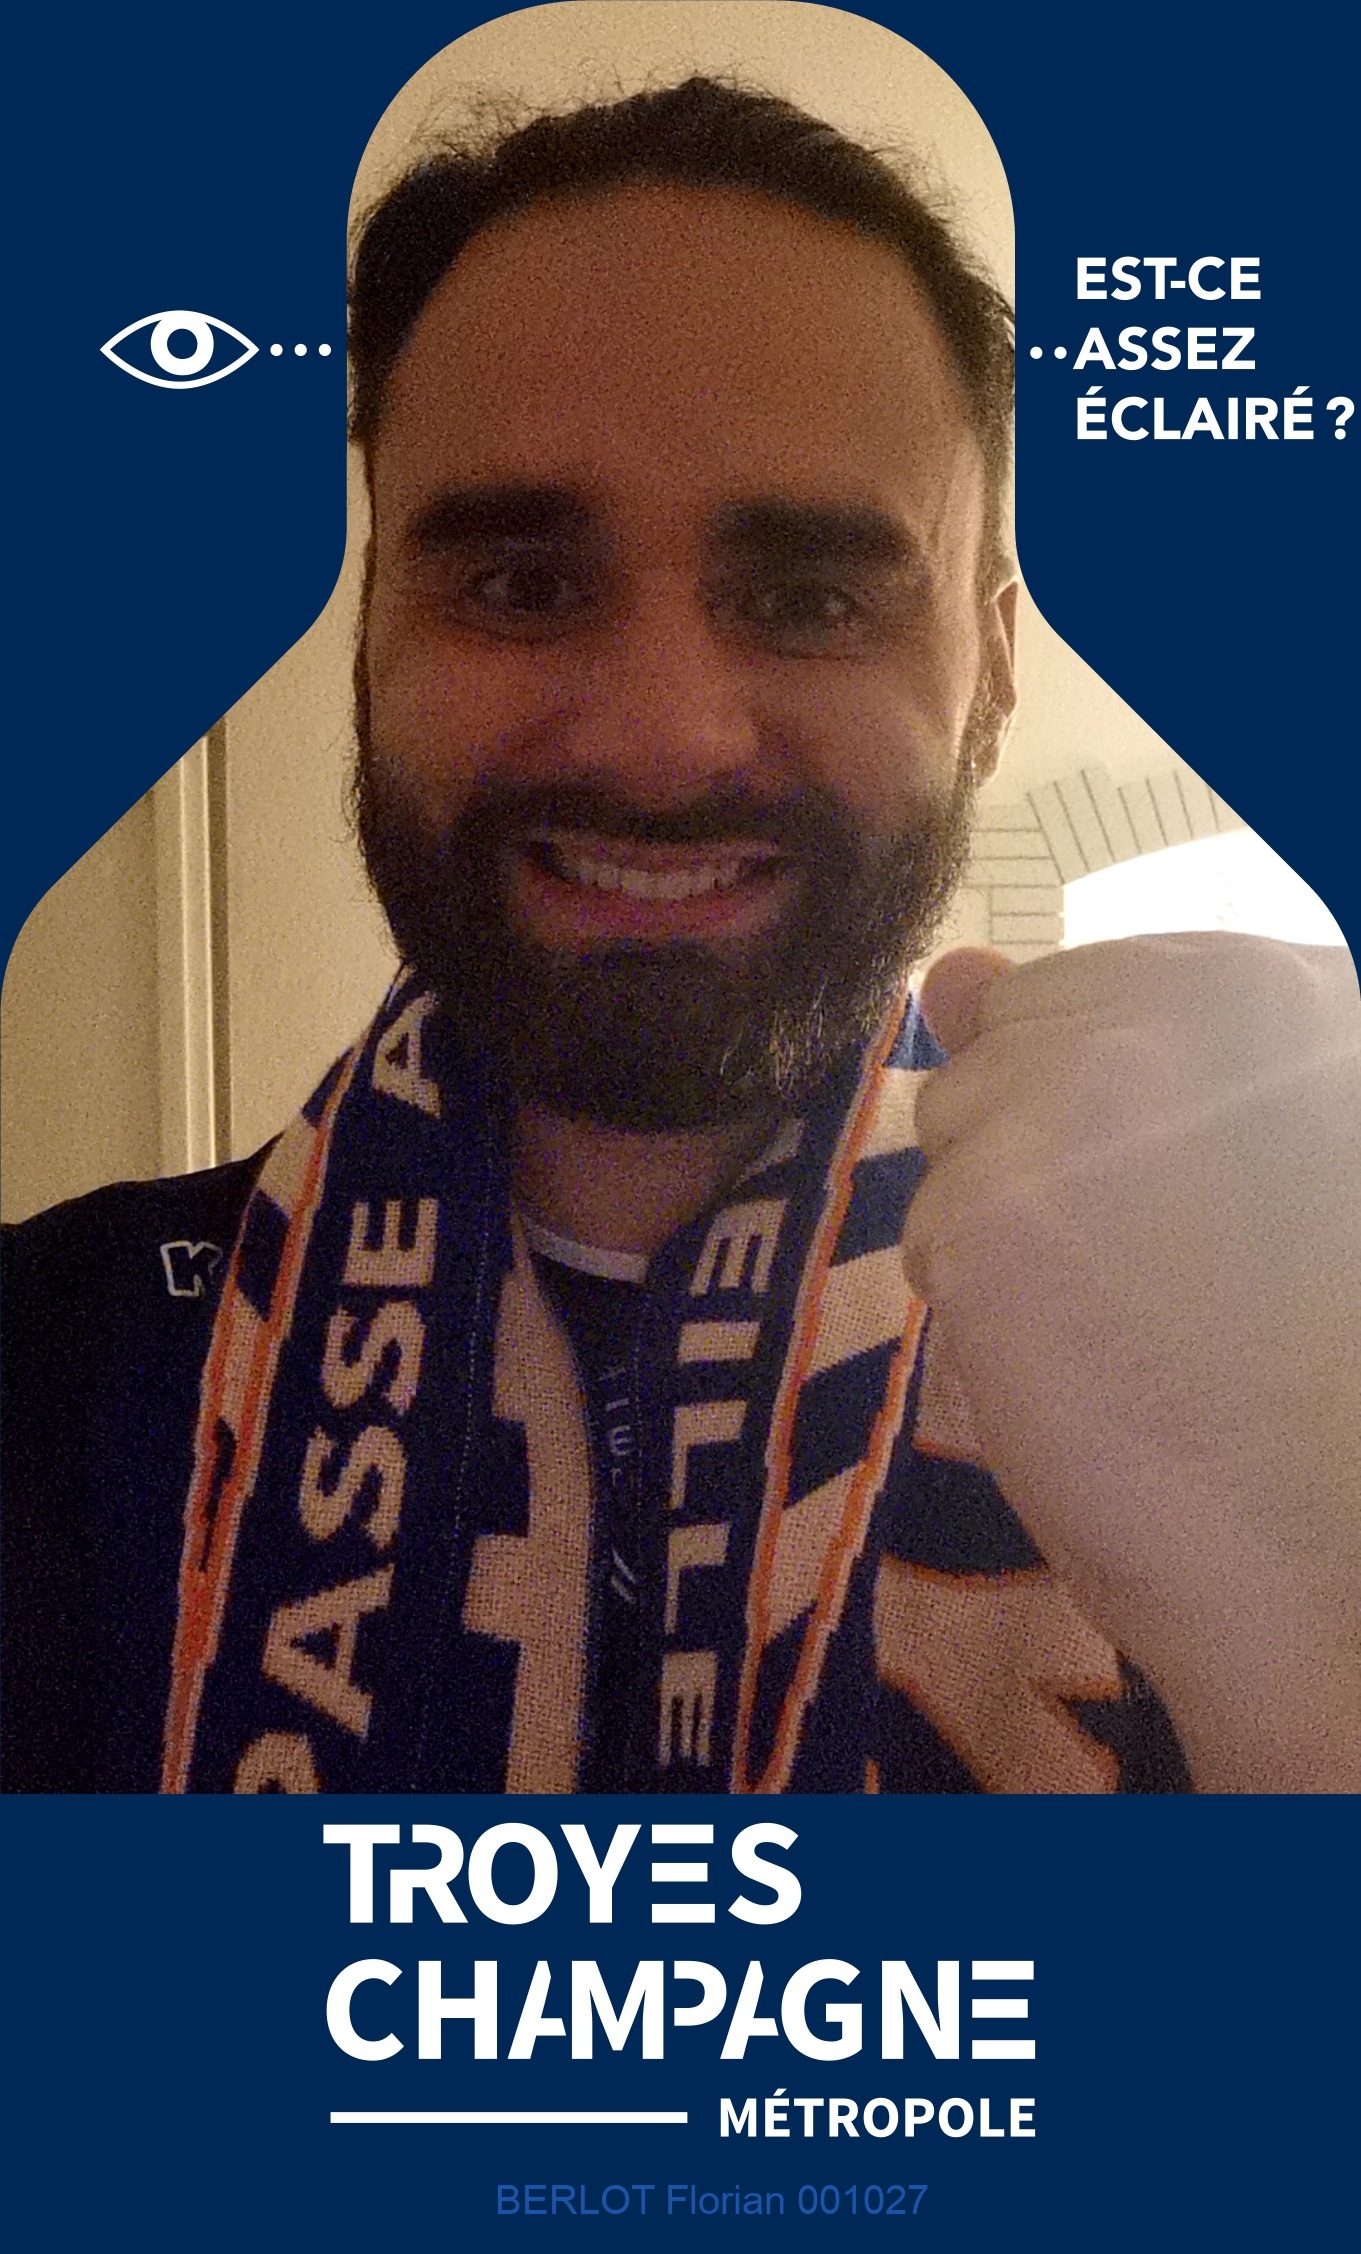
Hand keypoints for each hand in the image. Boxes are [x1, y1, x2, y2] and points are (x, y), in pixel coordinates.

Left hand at [905, 931, 1360, 1791]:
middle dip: (1035, 1158)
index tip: (1164, 1194)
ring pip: (953, 1146)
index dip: (1087, 1108)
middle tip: (1151, 1265)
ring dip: (1003, 1232)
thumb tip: (948, 974)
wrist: (1337, 1525)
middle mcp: (1156, 1004)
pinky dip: (982, 1310)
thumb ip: (1100, 1035)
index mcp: (1245, 978)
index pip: (1059, 994)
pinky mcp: (989, 1208)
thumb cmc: (1318, 1349)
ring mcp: (1065, 1097)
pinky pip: (930, 1235)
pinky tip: (1080, 1362)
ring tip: (1126, 1317)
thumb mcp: (1247, 1135)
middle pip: (992, 1057)